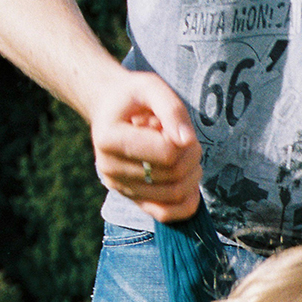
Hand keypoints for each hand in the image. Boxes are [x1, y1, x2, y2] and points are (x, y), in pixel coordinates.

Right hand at [89, 71, 202, 221]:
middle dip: (191, 155)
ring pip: (174, 195)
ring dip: (192, 175)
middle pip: (173, 175)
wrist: (110, 111)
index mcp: (109, 138)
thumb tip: (186, 141)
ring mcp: (120, 187)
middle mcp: (109, 168)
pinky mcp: (133, 199)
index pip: (166, 154)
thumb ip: (171, 110)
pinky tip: (190, 182)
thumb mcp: (151, 87)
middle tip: (185, 138)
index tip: (176, 126)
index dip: (184, 141)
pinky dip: (187, 203)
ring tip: (183, 154)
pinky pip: (165, 215)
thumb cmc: (132, 98)